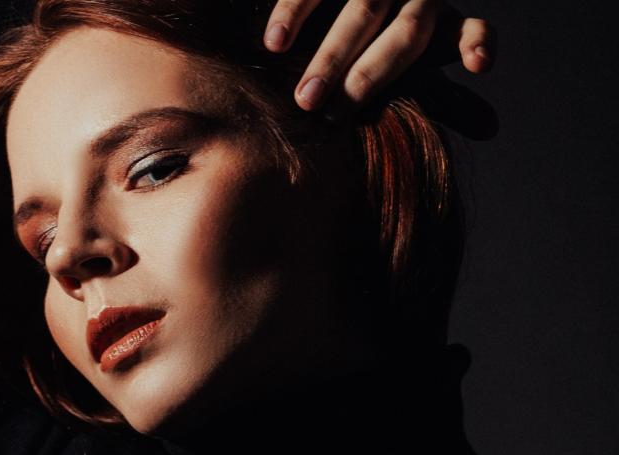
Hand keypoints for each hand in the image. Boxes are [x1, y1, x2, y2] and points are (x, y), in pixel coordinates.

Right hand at [262, 1, 496, 119]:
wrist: (330, 11)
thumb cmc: (378, 51)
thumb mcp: (417, 72)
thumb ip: (450, 100)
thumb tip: (492, 129)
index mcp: (440, 21)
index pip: (468, 28)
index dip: (476, 42)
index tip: (480, 64)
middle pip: (407, 32)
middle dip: (369, 74)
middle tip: (334, 116)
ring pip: (365, 9)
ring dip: (332, 56)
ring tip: (304, 99)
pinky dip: (293, 13)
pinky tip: (275, 45)